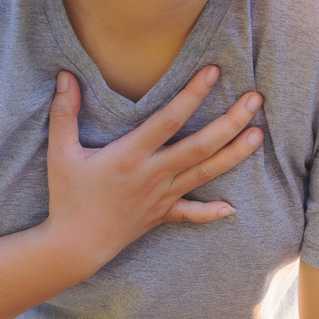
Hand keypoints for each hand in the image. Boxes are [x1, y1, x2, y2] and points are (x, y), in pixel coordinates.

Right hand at [43, 66, 263, 269]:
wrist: (74, 245)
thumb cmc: (67, 197)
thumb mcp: (60, 152)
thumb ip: (64, 113)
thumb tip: (64, 76)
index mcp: (130, 155)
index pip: (169, 119)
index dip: (193, 94)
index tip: (213, 72)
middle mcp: (153, 174)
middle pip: (201, 145)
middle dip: (231, 121)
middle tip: (255, 100)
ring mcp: (161, 196)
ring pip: (205, 173)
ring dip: (235, 154)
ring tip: (259, 135)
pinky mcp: (161, 215)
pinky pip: (191, 214)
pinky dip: (211, 211)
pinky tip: (231, 207)